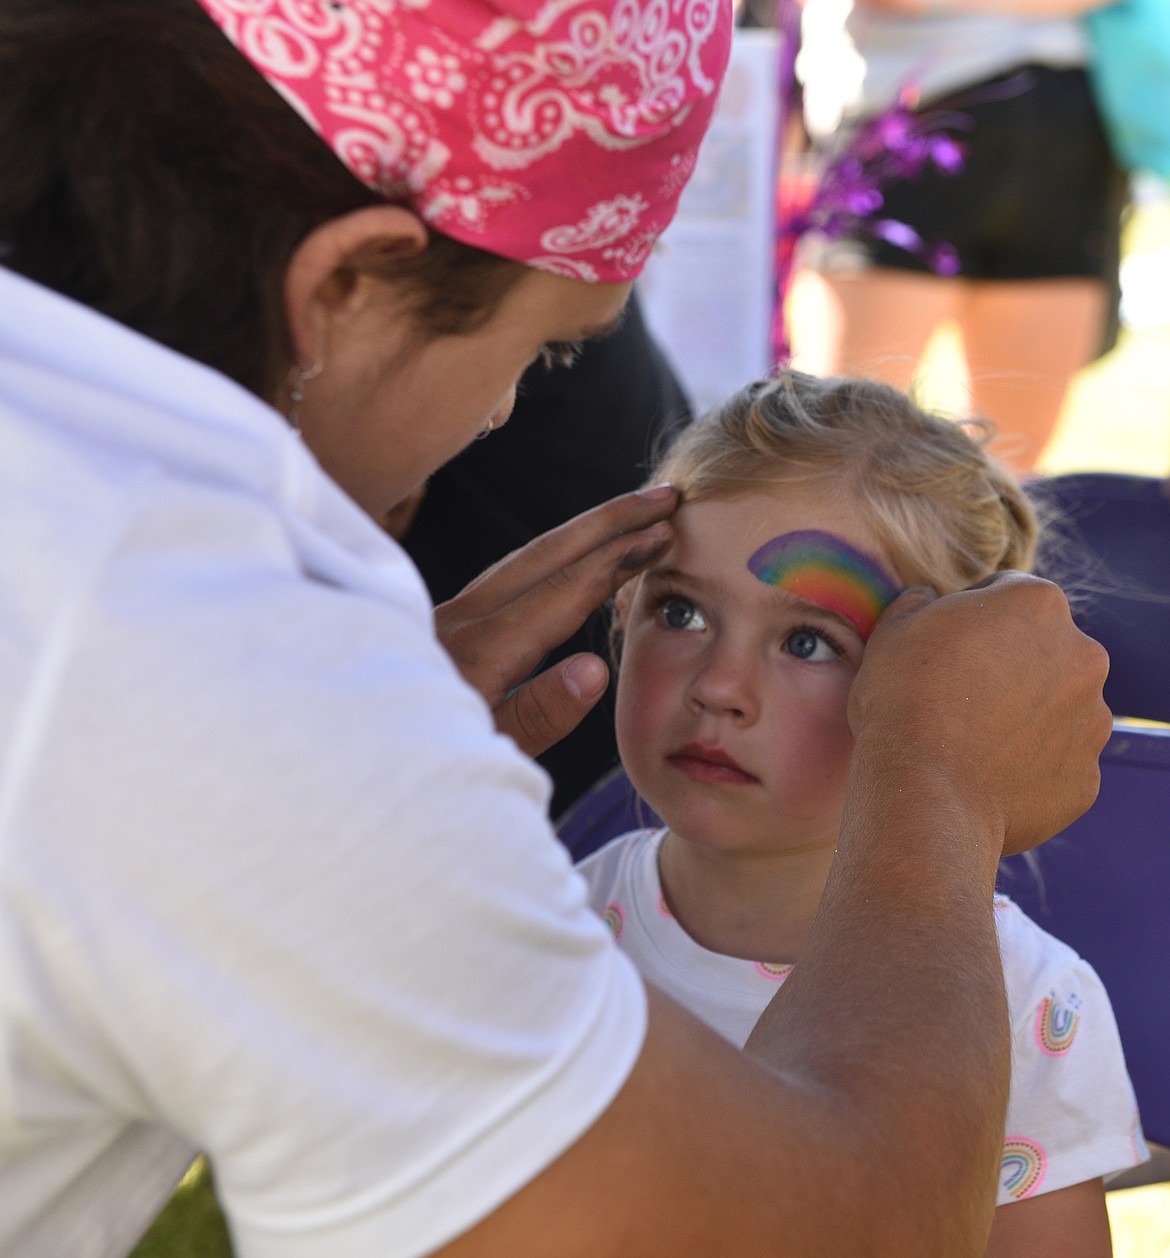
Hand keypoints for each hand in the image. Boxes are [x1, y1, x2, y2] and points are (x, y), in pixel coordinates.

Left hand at [435, 485, 677, 757]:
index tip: (662, 535)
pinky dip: (549, 555)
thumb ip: (536, 715)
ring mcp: (444, 618)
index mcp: (477, 654)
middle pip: (543, 555)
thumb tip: (593, 669)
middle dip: (608, 520)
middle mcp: (459, 622)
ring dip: (580, 532)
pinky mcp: (437, 626)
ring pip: (523, 559)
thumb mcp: (481, 757)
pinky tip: (565, 559)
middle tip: (664, 495)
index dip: (615, 561)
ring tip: (629, 514)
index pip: (559, 593)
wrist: (341, 752)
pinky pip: (506, 576)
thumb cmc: (414, 772)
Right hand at [848, 573, 1110, 855]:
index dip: (971, 616)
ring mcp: (1093, 720)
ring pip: (1057, 707)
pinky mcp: (1086, 777)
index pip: (1008, 593)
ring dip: (1024, 714)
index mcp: (1038, 604)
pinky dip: (1028, 765)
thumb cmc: (903, 700)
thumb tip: (926, 601)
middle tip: (958, 694)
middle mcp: (1083, 655)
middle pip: (1043, 650)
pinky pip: (1056, 763)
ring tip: (972, 740)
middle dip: (1009, 664)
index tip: (945, 646)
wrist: (924, 794)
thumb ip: (919, 602)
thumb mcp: (893, 629)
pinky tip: (986, 775)